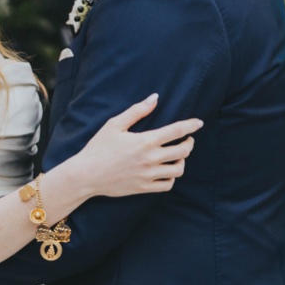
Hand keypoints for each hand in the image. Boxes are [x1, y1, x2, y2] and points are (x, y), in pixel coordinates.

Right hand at [71, 94, 202, 197]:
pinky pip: (168, 184)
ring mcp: (148, 175)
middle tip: (186, 140)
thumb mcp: (114, 125)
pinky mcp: (144, 187)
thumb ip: (137, 111)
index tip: (199, 123)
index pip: (177, 131)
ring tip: (176, 156)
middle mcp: (150, 159)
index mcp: (145, 141)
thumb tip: (155, 97)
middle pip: (183, 151)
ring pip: (178, 169)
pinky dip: (171, 177)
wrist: (86, 175)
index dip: (192, 125)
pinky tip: (165, 170)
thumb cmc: (98, 148)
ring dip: (181, 161)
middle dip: (189, 143)